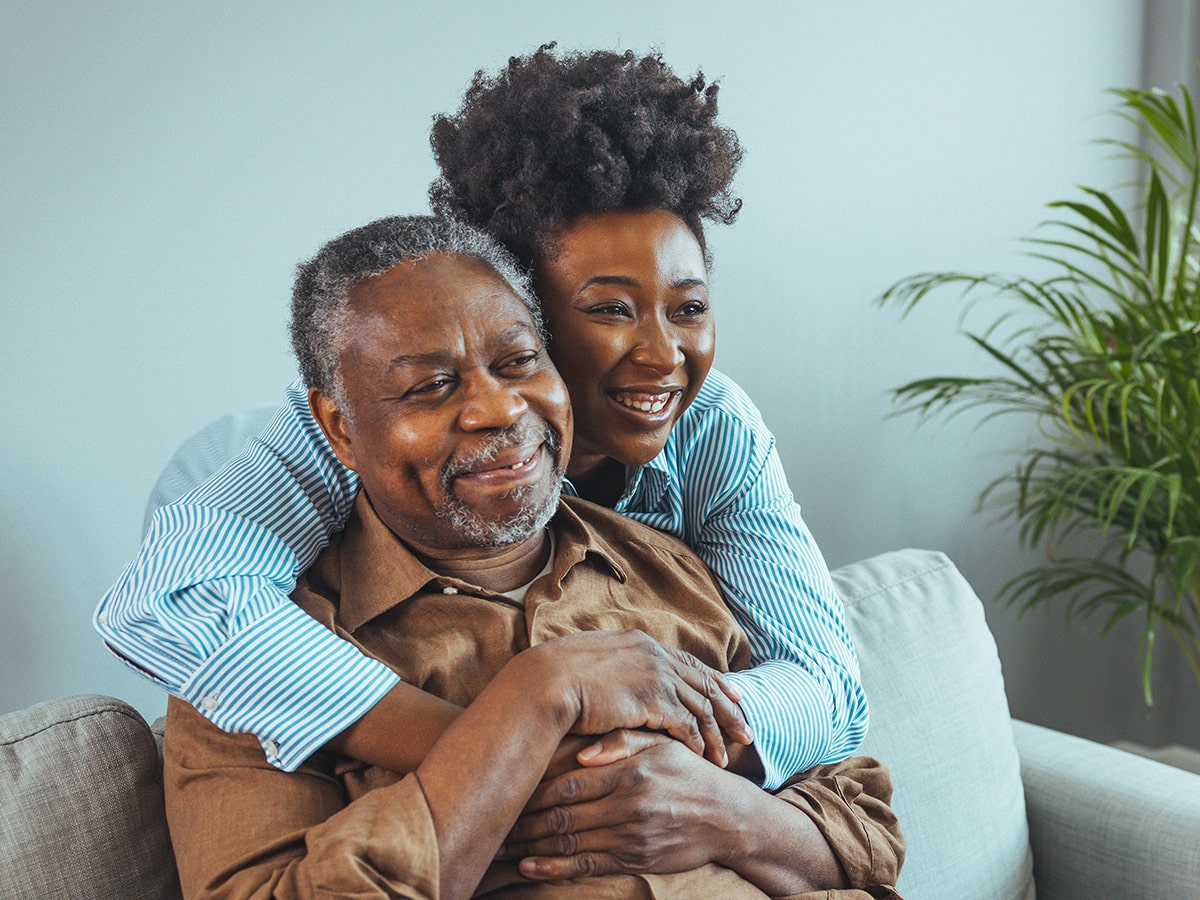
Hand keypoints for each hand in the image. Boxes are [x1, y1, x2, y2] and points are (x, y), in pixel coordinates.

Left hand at [499, 741, 738, 879]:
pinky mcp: (635, 860)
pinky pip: (587, 866)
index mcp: (629, 771)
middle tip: (492, 821)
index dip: (532, 789)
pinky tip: (529, 867)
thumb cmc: (687, 772)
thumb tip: (582, 750)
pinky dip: (554, 868)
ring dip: (530, 846)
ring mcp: (631, 836)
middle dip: (522, 821)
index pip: (568, 783)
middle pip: (561, 815)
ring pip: (569, 842)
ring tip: (500, 846)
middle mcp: (627, 805)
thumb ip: (622, 740)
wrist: (726, 816)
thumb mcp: (661, 744)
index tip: (507, 789)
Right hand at [531, 630, 751, 765]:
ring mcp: (656, 676)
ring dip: (716, 733)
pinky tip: (703, 758)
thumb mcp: (590, 662)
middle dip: (729, 709)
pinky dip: (698, 742)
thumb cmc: (555, 677)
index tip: (734, 694)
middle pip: (705, 684)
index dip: (714, 680)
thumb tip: (614, 679)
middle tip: (747, 730)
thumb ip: (613, 668)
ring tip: (728, 756)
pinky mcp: (653, 700)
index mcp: (642, 643)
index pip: (689, 663)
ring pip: (701, 707)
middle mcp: (655, 656)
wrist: (545, 682)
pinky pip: (686, 724)